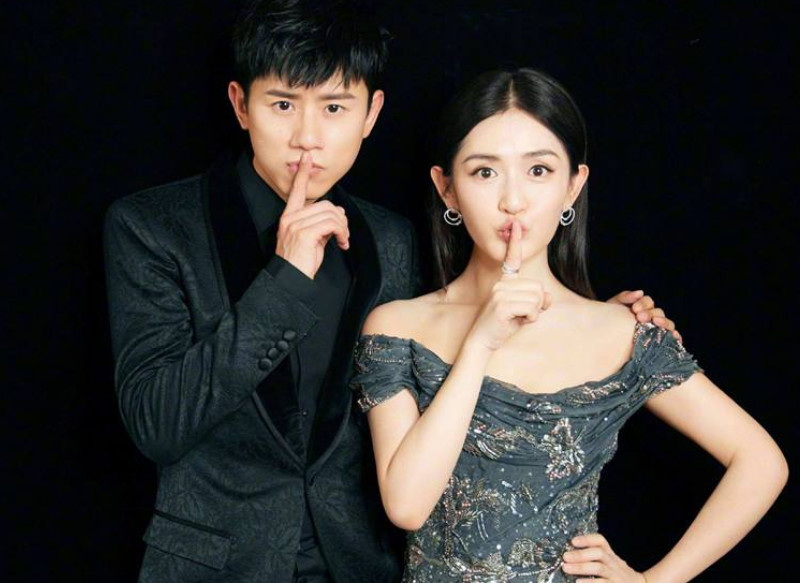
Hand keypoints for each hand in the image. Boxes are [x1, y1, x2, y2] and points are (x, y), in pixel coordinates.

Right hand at [276, 152, 349, 278]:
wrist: (290, 279)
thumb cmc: (301, 263)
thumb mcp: (312, 240)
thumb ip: (321, 224)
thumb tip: (338, 214)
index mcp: (289, 217)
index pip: (296, 191)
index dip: (302, 174)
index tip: (306, 158)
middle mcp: (290, 218)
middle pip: (325, 204)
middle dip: (340, 219)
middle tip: (344, 235)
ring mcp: (296, 225)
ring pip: (331, 213)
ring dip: (343, 228)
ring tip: (343, 240)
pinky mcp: (305, 233)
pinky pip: (332, 224)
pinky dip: (342, 233)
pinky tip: (342, 243)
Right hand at [467, 221, 550, 350]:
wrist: (482, 341)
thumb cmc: (502, 327)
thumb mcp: (523, 312)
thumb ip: (537, 302)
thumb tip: (548, 297)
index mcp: (504, 282)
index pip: (512, 260)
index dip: (514, 243)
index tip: (516, 225)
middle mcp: (501, 284)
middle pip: (538, 287)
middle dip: (538, 305)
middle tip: (523, 315)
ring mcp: (500, 293)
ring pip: (537, 298)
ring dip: (534, 313)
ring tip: (518, 319)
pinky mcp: (502, 304)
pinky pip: (532, 308)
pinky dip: (530, 318)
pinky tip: (516, 322)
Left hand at [562, 533, 646, 582]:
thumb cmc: (617, 573)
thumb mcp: (610, 562)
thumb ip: (595, 555)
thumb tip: (570, 552)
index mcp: (610, 554)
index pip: (600, 541)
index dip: (587, 539)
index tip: (573, 541)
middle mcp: (614, 563)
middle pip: (598, 554)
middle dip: (580, 554)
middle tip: (565, 557)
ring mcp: (615, 576)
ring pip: (599, 568)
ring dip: (580, 567)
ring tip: (566, 568)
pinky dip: (589, 582)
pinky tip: (578, 582)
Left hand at [607, 290, 681, 342]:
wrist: (604, 338)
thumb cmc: (610, 320)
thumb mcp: (614, 306)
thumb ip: (625, 297)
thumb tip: (640, 292)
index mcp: (642, 308)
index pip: (648, 302)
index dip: (643, 304)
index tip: (635, 309)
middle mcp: (651, 318)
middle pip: (658, 312)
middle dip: (650, 313)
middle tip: (640, 317)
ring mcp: (656, 330)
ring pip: (668, 324)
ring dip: (664, 322)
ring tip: (656, 322)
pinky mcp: (659, 343)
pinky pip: (671, 340)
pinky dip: (675, 337)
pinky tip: (673, 335)